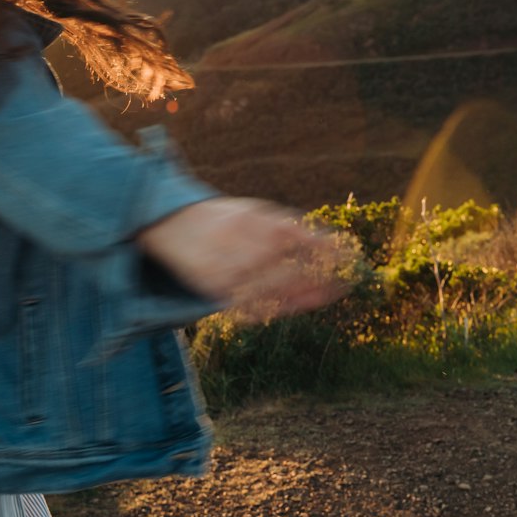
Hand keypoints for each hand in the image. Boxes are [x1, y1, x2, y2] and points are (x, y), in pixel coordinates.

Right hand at [137, 197, 347, 321]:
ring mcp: (225, 268)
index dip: (325, 248)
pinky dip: (278, 307)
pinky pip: (252, 304)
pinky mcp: (214, 289)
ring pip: (275, 290)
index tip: (350, 255)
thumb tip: (324, 242)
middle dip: (322, 275)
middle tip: (348, 280)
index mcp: (250, 219)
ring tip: (329, 294)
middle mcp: (239, 244)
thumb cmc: (217, 218)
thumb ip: (280, 225)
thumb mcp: (247, 210)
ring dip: (306, 293)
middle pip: (290, 266)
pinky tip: (299, 304)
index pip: (297, 236)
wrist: (167, 223)